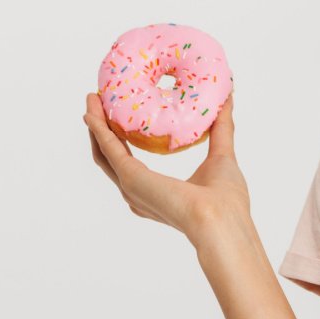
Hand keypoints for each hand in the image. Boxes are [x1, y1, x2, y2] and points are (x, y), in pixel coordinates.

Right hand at [83, 90, 250, 242]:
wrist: (221, 218)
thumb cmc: (226, 200)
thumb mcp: (222, 155)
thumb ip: (222, 128)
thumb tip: (228, 100)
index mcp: (155, 192)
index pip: (128, 161)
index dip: (119, 137)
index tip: (117, 110)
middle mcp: (137, 193)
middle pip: (109, 155)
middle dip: (101, 128)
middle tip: (97, 100)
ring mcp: (131, 188)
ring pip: (104, 152)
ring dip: (96, 125)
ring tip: (92, 100)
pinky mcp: (131, 179)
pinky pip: (108, 150)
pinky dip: (99, 130)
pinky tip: (93, 114)